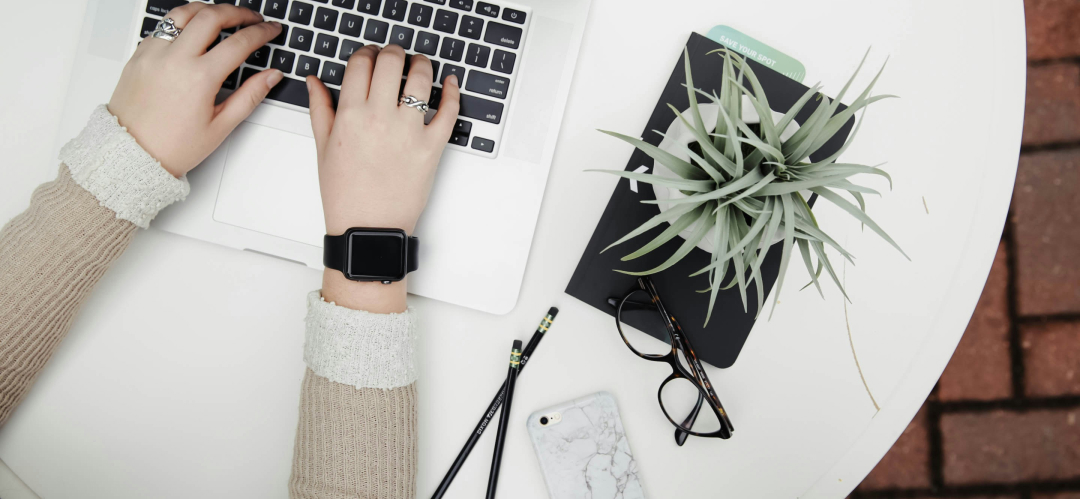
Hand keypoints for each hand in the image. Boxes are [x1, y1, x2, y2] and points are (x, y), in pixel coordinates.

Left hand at [108, 3, 283, 177]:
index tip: (270, 30)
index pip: (239, 42)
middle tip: (251, 18)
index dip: (261, 32)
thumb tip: (271, 76)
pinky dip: (182, 23)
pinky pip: (163, 26)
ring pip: (184, 13)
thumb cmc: (172, 146)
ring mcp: (153, 53)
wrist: (131, 154)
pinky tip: (193, 32)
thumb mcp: (221, 126)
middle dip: (238, 12)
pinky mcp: (139, 54)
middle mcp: (174, 59)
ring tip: (222, 15)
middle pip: (212, 16)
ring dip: (208, 9)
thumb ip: (250, 95)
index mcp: (199, 78)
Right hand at [307, 44, 459, 312]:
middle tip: (395, 56)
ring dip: (422, 64)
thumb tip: (315, 81)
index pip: (361, 64)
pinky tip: (450, 83)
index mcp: (350, 115)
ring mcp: (409, 132)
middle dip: (393, 52)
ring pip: (421, 79)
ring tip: (420, 65)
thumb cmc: (345, 194)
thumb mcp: (323, 148)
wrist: (368, 229)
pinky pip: (449, 111)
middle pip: (391, 62)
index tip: (370, 56)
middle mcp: (380, 118)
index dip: (366, 53)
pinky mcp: (432, 147)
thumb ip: (320, 108)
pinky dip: (452, 92)